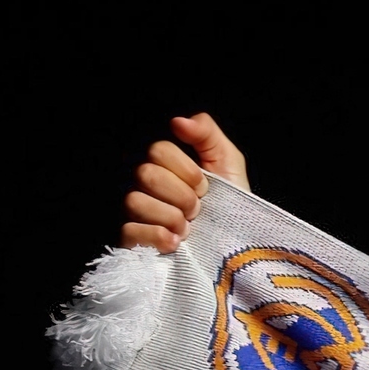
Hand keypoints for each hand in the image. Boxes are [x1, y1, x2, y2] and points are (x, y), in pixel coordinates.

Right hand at [120, 113, 249, 250]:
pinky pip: (129, 231)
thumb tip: (178, 121)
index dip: (187, 171)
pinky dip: (159, 238)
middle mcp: (147, 188)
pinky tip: (177, 244)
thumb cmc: (233, 204)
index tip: (206, 187)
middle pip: (145, 174)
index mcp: (167, 167)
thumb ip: (206, 134)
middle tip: (199, 209)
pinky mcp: (133, 242)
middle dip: (183, 195)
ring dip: (172, 218)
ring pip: (135, 202)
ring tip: (189, 229)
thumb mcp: (228, 163)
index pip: (158, 150)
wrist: (239, 248)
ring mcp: (138, 215)